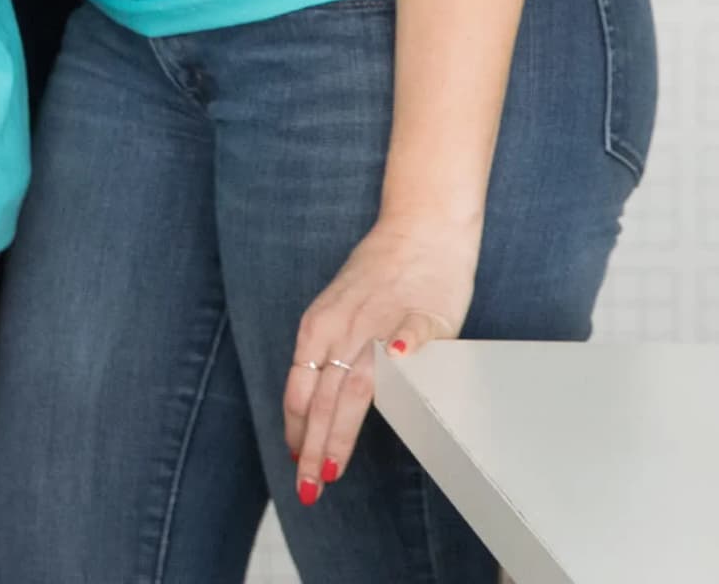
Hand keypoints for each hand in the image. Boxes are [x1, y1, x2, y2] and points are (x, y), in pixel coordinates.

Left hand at [287, 211, 476, 502]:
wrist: (419, 230)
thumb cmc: (379, 278)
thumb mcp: (339, 313)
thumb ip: (328, 353)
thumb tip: (316, 403)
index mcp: (319, 327)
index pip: (299, 387)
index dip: (296, 428)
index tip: (295, 462)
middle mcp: (341, 328)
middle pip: (322, 397)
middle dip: (314, 447)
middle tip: (309, 487)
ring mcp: (379, 321)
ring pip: (355, 382)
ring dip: (340, 427)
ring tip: (332, 465)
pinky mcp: (422, 314)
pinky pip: (411, 333)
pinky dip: (402, 348)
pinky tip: (395, 363)